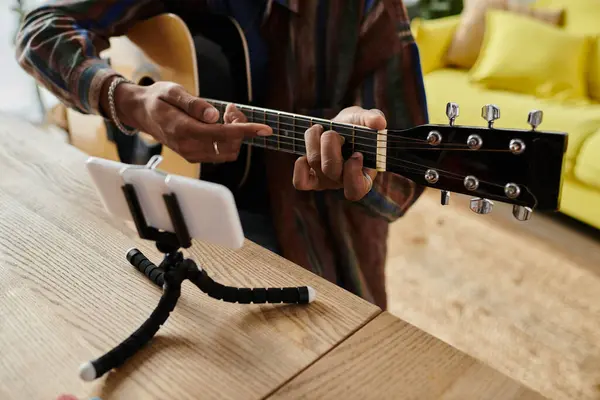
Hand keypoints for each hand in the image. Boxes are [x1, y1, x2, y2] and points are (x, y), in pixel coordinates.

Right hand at [102, 80, 271, 162]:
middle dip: (239, 127)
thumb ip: (194, 104)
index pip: (222, 134)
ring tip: (225, 113)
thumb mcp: (172, 92)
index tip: (265, 129)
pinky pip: (220, 152)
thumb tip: (214, 116)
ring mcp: (192, 154)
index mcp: (184, 130)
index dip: (246, 131)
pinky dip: (227, 138)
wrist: (141, 112)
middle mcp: (189, 147)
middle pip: (230, 145)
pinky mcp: (195, 156)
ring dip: (234, 133)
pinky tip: (219, 122)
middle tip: (230, 108)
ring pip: (228, 151)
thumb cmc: (157, 98)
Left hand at [292, 106, 385, 200]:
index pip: (356, 189)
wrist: (338, 127)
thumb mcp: (366, 118)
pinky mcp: (310, 179)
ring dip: (314, 141)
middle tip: (334, 133)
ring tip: (320, 129)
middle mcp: (343, 182)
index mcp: (363, 176)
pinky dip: (300, 166)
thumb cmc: (356, 126)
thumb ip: (374, 118)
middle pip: (331, 170)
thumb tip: (379, 123)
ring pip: (315, 164)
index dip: (353, 173)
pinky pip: (300, 181)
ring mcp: (325, 181)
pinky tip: (305, 153)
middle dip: (330, 145)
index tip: (357, 154)